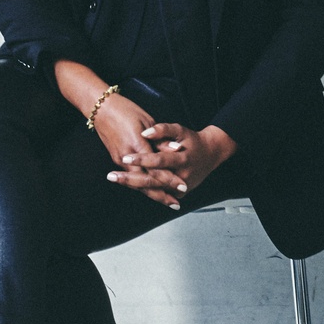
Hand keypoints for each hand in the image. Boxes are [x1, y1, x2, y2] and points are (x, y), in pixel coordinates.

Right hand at [90, 95, 187, 207]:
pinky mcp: (117, 159)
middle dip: (161, 194)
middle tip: (176, 203)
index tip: (182, 186)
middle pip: (146, 181)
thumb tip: (176, 149)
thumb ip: (160, 139)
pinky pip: (132, 176)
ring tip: (167, 201)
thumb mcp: (147, 121)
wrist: (102, 109)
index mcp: (137, 144)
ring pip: (138, 182)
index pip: (155, 167)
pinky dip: (143, 186)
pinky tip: (152, 191)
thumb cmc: (126, 111)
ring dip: (153, 193)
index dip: (169, 179)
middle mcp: (127, 156)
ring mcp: (120, 159)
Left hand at [115, 123, 237, 200]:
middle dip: (130, 178)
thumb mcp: (180, 130)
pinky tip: (127, 183)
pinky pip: (158, 191)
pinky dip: (143, 188)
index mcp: (183, 159)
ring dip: (133, 184)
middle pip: (153, 180)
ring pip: (153, 189)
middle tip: (112, 175)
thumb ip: (163, 130)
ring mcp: (181, 188)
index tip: (126, 156)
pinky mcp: (179, 194)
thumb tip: (145, 132)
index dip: (142, 159)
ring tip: (115, 178)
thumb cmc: (192, 140)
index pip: (159, 161)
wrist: (211, 154)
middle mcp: (182, 177)